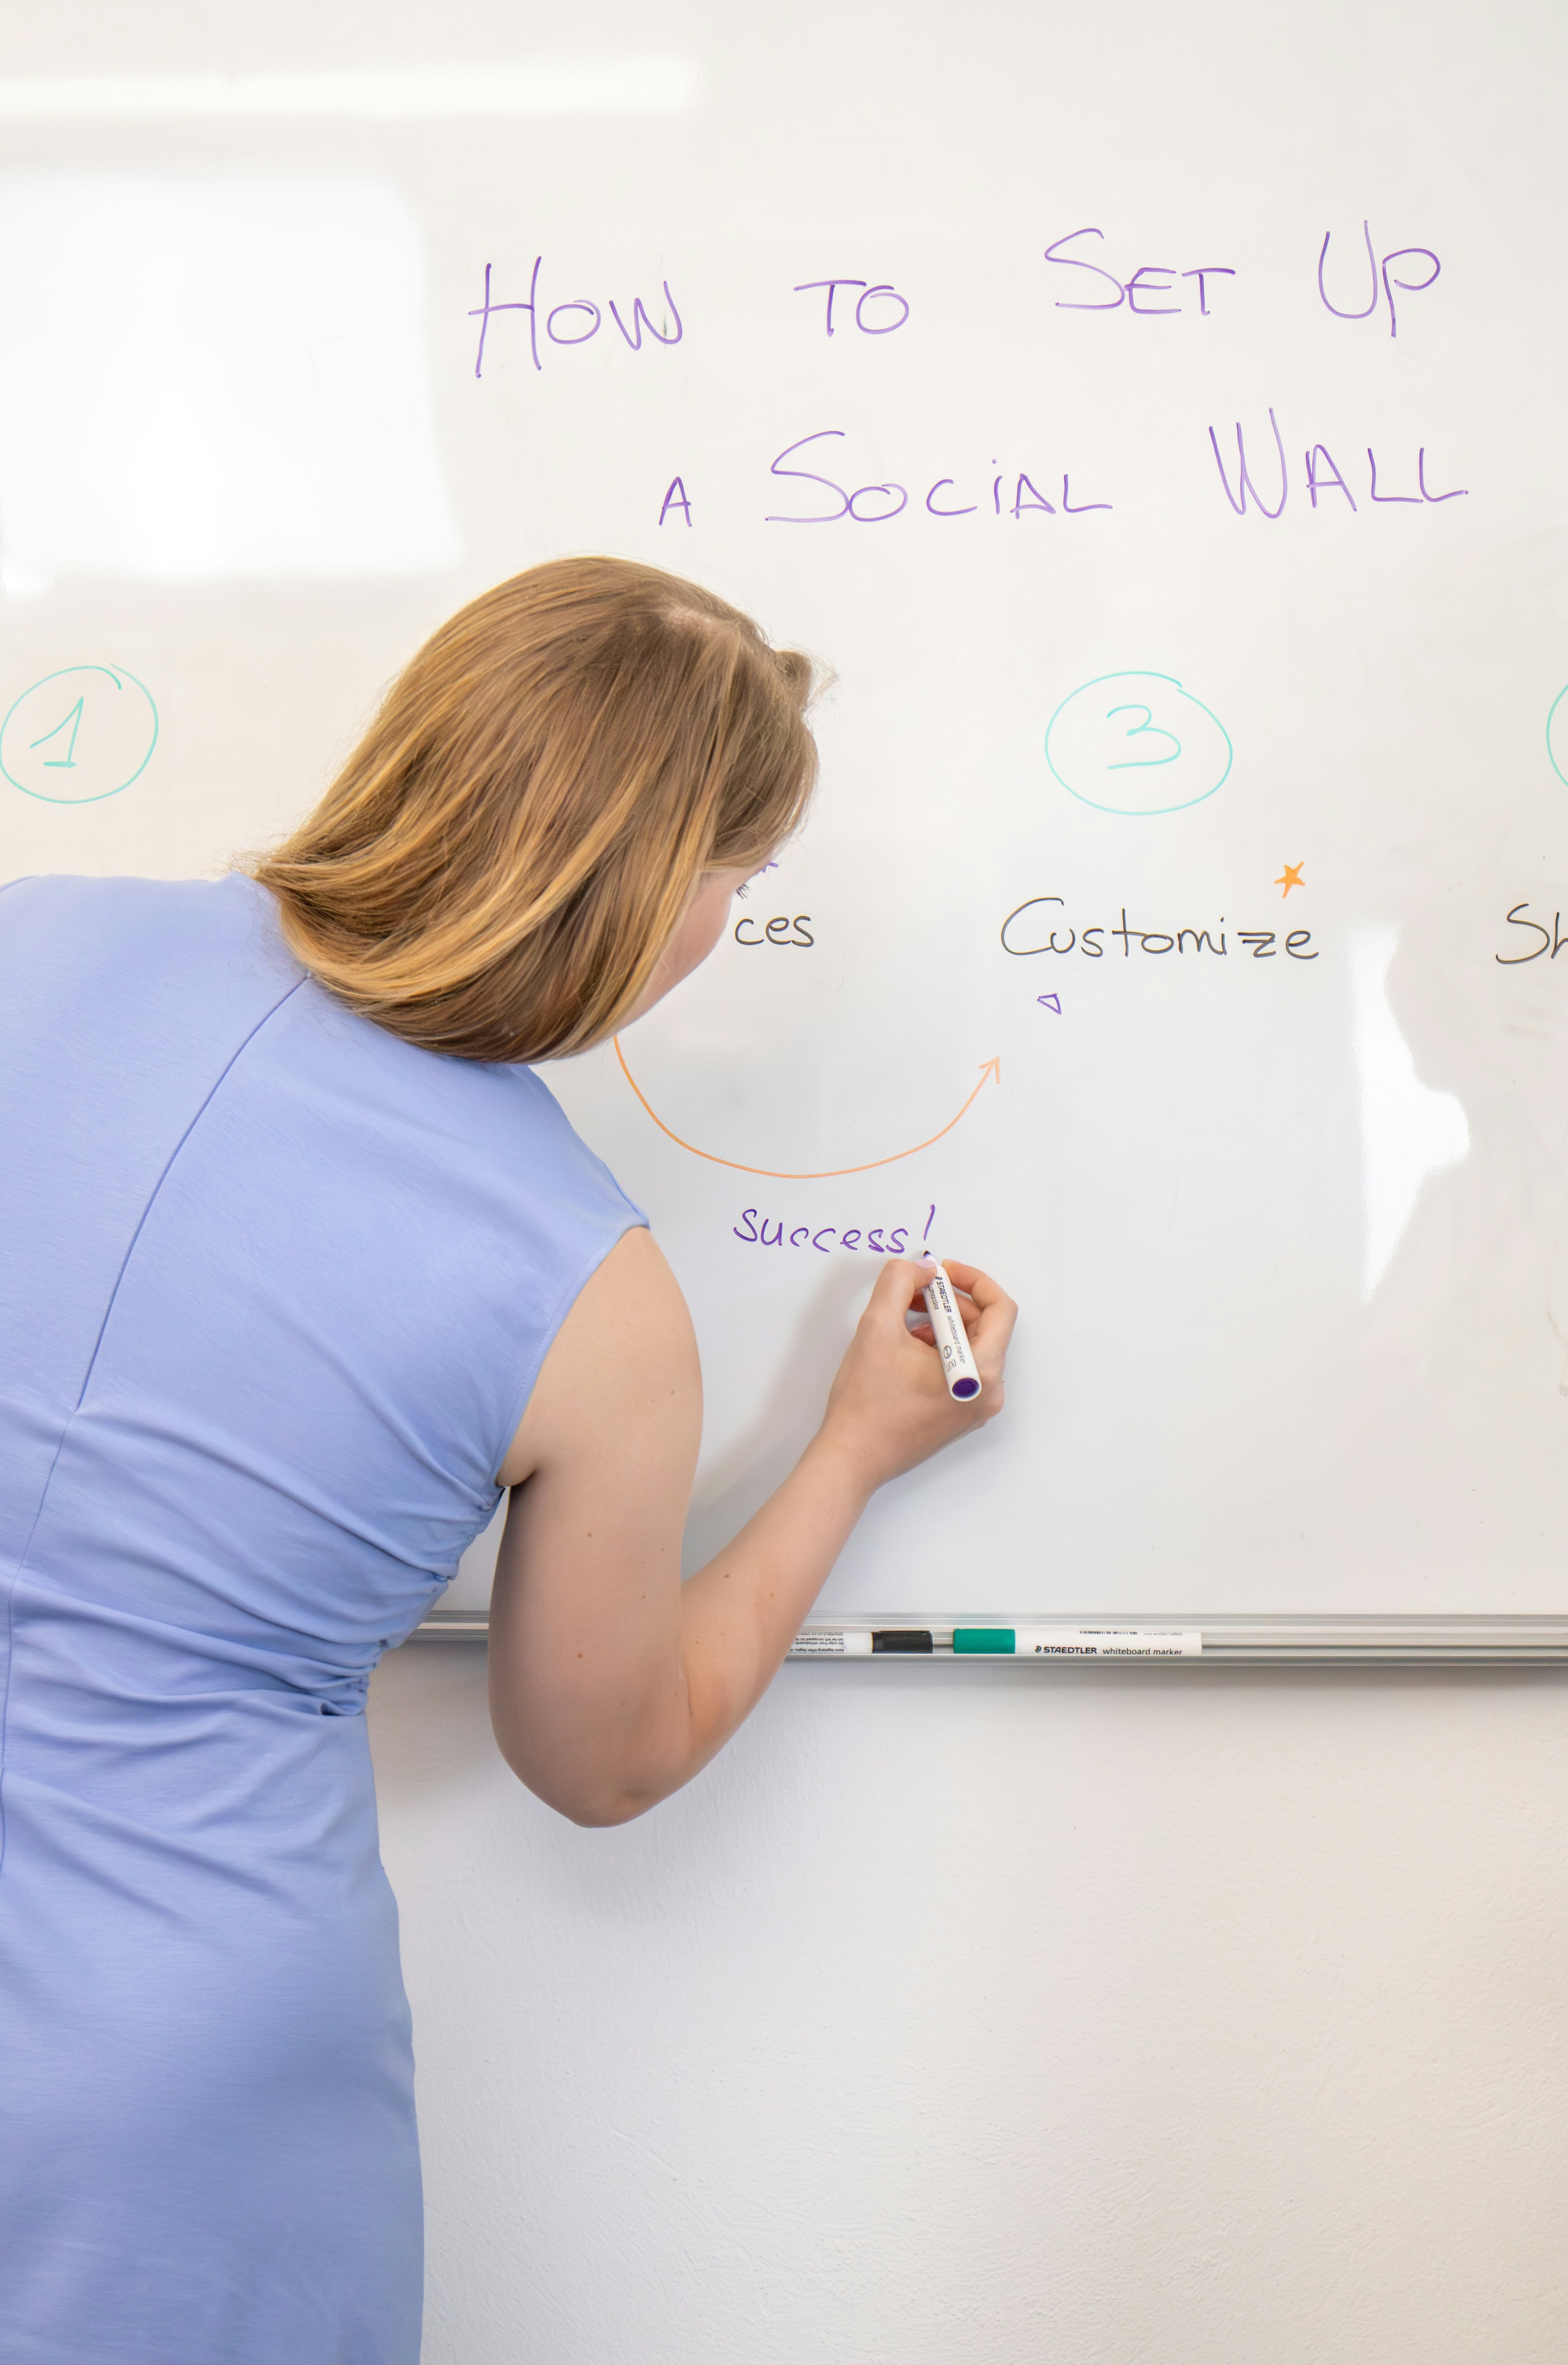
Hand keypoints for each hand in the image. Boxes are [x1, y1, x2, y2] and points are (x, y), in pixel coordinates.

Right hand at [815, 1254, 1016, 1493]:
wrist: (851, 1457)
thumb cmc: (866, 1402)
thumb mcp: (877, 1326)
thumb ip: (900, 1282)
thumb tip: (922, 1269)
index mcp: (982, 1372)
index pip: (1001, 1309)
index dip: (973, 1281)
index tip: (941, 1273)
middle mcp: (989, 1393)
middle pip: (985, 1327)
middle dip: (949, 1302)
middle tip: (914, 1291)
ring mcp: (975, 1407)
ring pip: (970, 1347)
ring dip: (941, 1325)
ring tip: (902, 1322)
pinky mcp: (959, 1415)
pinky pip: (961, 1369)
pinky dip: (938, 1349)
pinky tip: (904, 1349)